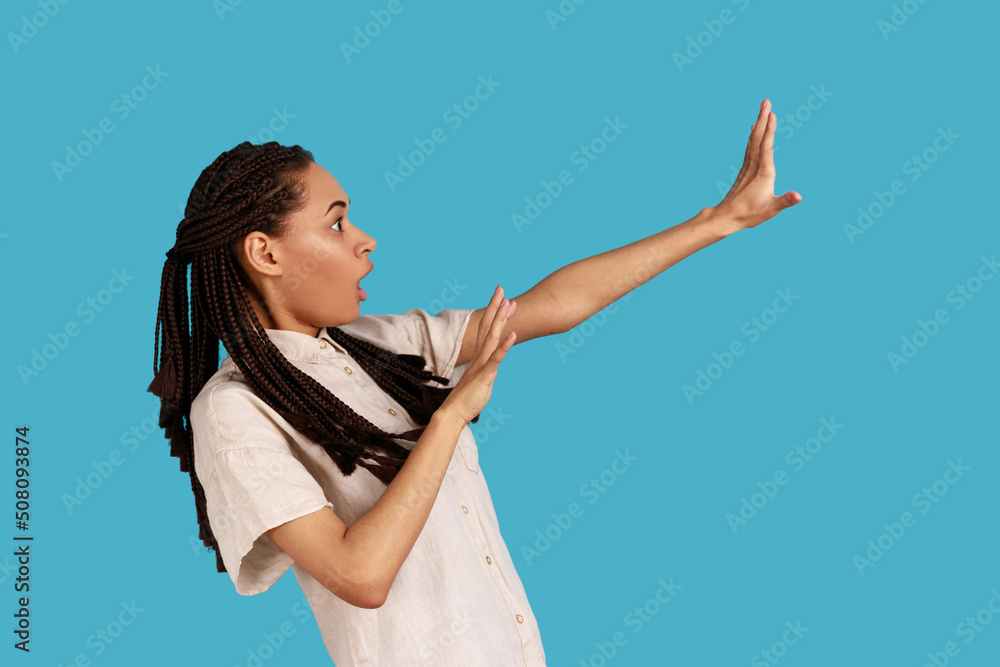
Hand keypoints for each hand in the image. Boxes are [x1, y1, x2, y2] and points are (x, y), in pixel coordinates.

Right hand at [438, 286, 516, 426]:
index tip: (504, 301)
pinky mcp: (485, 375)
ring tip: (508, 302)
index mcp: (480, 357)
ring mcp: (482, 364)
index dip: (496, 315)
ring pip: (492, 337)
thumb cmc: (467, 400)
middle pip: (488, 326)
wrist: (453, 413)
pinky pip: (496, 358)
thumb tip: (493, 368)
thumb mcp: (482, 382)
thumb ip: (488, 372)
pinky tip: (513, 333)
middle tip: (501, 288)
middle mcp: (480, 356)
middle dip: (495, 307)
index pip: (488, 331)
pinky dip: (505, 346)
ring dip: (500, 319)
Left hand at [712, 98, 802, 231]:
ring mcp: (747, 167)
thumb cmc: (749, 214)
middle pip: (757, 138)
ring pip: (752, 141)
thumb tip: (798, 196)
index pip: (766, 147)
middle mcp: (754, 166)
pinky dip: (752, 136)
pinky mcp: (744, 170)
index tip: (772, 113)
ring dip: (757, 124)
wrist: (726, 217)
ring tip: (762, 109)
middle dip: (762, 119)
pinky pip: (749, 148)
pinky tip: (752, 129)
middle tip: (766, 100)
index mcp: (764, 173)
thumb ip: (786, 201)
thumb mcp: (771, 209)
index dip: (769, 130)